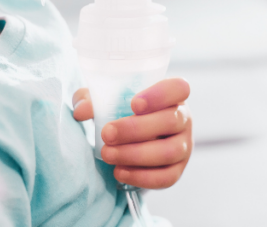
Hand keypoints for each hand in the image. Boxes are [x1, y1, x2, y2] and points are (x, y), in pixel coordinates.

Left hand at [71, 77, 192, 188]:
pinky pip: (166, 177)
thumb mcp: (108, 100)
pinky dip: (141, 177)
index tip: (134, 103)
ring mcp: (184, 146)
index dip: (160, 95)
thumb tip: (82, 111)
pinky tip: (119, 171)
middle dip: (135, 129)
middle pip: (171, 121)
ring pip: (169, 152)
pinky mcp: (177, 170)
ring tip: (108, 154)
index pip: (179, 88)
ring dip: (135, 154)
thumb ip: (93, 99)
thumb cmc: (122, 112)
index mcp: (172, 95)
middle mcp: (183, 118)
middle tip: (106, 134)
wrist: (130, 141)